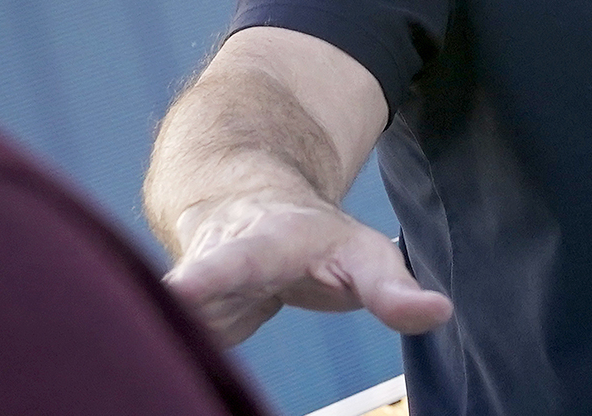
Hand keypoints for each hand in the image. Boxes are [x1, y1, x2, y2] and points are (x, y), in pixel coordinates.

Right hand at [164, 193, 453, 346]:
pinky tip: (154, 387)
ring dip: (171, 343)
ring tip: (152, 371)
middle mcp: (210, 263)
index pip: (232, 260)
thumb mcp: (362, 253)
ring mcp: (183, 292)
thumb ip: (392, 288)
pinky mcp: (174, 318)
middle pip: (184, 288)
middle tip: (162, 308)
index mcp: (259, 242)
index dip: (205, 277)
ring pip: (167, 322)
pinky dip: (170, 362)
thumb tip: (439, 311)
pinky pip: (166, 344)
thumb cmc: (311, 238)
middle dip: (172, 300)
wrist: (242, 204)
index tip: (177, 290)